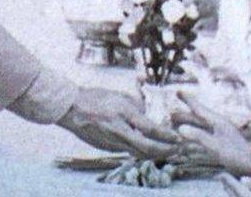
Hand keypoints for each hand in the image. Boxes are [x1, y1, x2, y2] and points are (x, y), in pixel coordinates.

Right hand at [57, 86, 178, 157]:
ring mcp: (112, 142)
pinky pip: (127, 151)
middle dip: (165, 150)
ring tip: (168, 151)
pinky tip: (148, 148)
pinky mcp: (107, 148)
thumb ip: (137, 106)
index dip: (167, 135)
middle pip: (147, 147)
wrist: (72, 108)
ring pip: (138, 153)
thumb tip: (151, 114)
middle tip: (178, 149)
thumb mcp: (120, 96)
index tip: (179, 137)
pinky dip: (140, 151)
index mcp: (123, 113)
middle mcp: (119, 130)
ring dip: (154, 153)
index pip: (150, 128)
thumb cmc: (96, 98)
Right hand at [172, 92, 250, 177]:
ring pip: (203, 124)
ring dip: (191, 121)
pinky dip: (197, 131)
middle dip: (186, 112)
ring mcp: (222, 132)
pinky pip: (206, 132)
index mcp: (218, 122)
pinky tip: (195, 135)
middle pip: (200, 116)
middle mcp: (220, 124)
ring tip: (179, 120)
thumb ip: (198, 137)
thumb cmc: (236, 156)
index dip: (188, 101)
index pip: (199, 109)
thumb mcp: (215, 146)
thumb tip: (181, 128)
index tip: (178, 91)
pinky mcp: (223, 141)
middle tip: (174, 108)